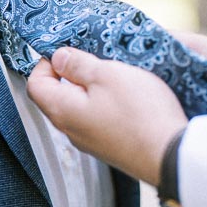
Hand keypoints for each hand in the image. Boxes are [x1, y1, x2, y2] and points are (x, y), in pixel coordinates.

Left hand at [27, 48, 186, 186]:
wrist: (171, 155)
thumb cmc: (138, 112)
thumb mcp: (106, 75)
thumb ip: (78, 65)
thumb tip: (58, 57)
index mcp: (63, 111)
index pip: (35, 85)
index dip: (45, 63)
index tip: (66, 51)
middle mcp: (71, 131)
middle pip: (57, 97)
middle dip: (71, 74)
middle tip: (94, 59)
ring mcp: (91, 142)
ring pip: (80, 108)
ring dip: (91, 88)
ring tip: (114, 74)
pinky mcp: (110, 147)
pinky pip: (98, 120)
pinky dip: (105, 104)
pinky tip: (126, 96)